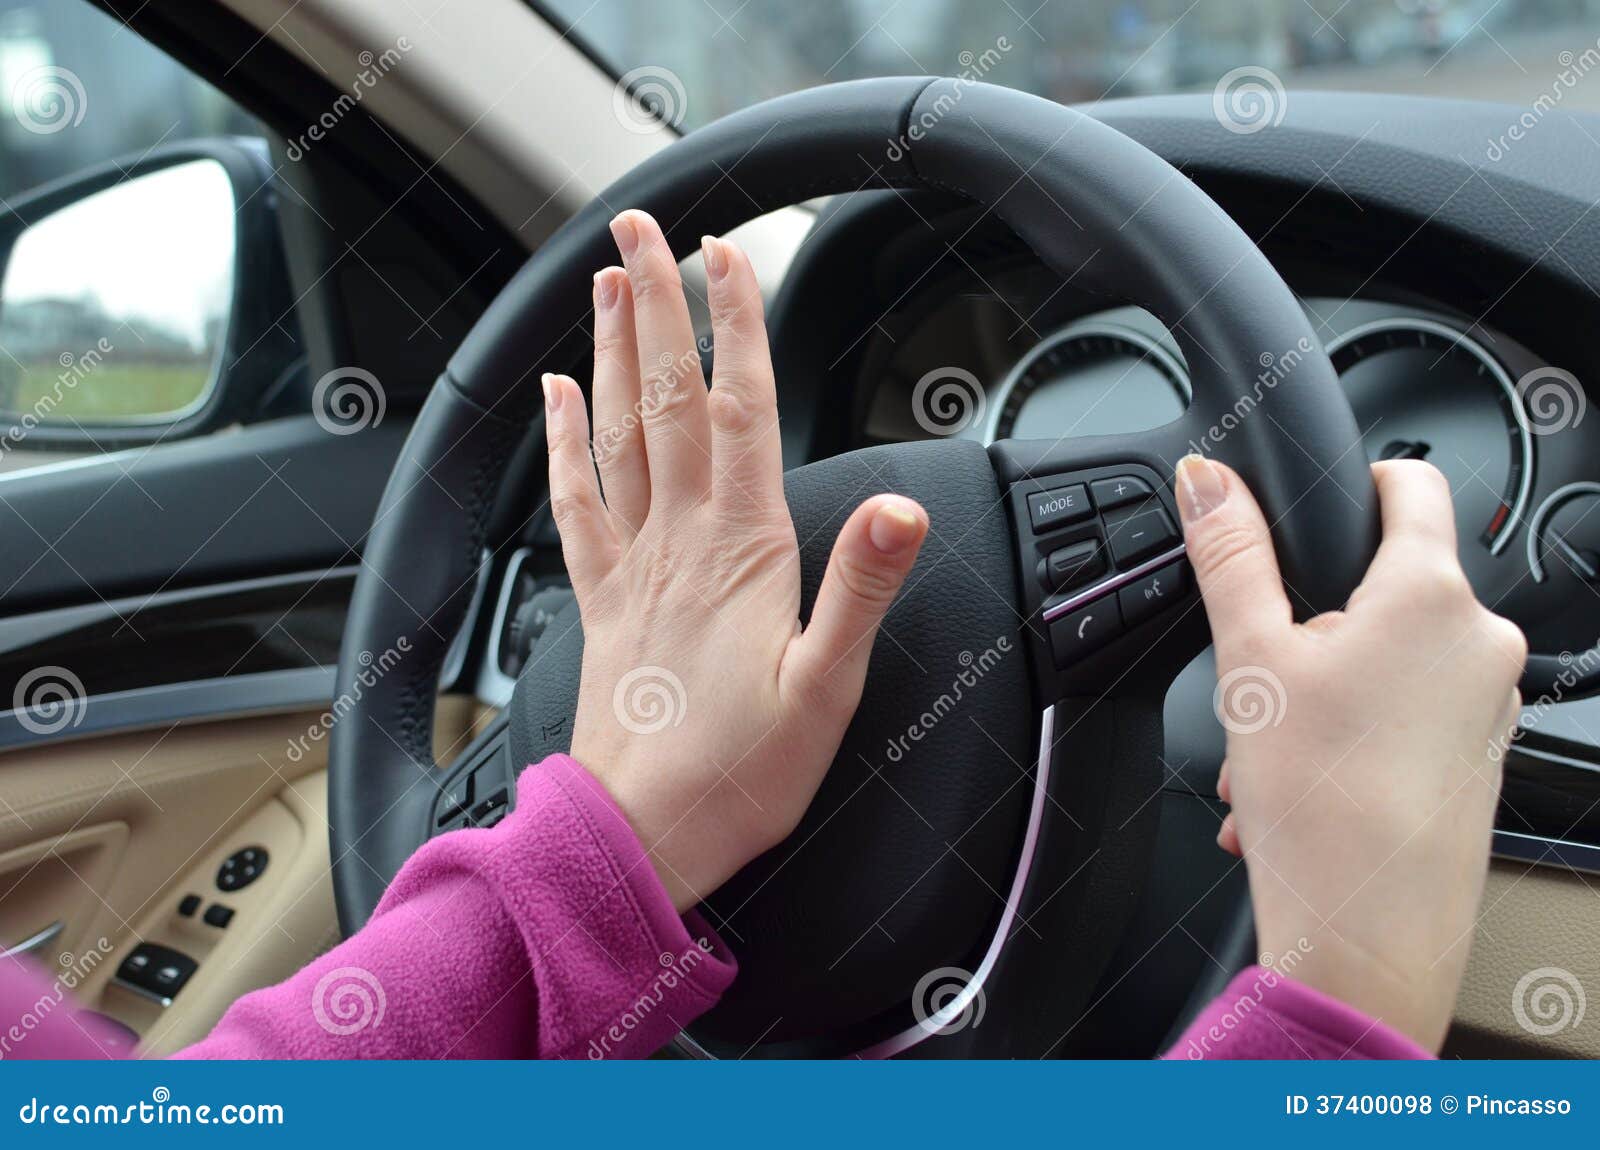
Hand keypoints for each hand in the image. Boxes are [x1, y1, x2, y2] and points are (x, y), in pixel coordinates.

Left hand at [542, 210, 928, 911]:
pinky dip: (562, 443)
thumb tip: (900, 508)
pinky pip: (574, 503)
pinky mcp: (600, 600)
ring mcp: (632, 566)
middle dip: (656, 306)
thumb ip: (860, 589)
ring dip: (610, 352)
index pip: (741, 411)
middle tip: (643, 231)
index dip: (737, 328)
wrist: (638, 838)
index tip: (730, 256)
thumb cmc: (736, 776)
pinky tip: (554, 399)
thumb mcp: (826, 690)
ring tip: (605, 283)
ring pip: (616, 434)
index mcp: (742, 551)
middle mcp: (679, 541)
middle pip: (666, 400)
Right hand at [1178, 454, 1525, 1050]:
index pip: (1413, 483)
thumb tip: (1209, 482)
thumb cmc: (1323, 804)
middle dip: (1308, 627)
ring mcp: (1487, 706)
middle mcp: (1480, 642)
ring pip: (1387, 662)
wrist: (1368, 937)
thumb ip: (1231, 555)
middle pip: (1382, 589)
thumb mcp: (1250, 657)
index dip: (1355, 486)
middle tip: (1258, 683)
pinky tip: (1291, 788)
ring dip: (1316, 693)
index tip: (1311, 518)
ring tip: (1264, 755)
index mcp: (1431, 594)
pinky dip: (1346, 737)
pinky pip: (1405, 719)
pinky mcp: (1478, 760)